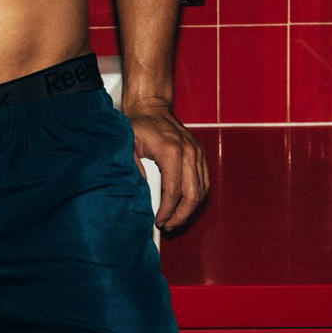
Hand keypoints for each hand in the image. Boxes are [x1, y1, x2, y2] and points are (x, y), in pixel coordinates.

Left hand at [122, 101, 209, 232]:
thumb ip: (132, 167)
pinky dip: (196, 196)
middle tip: (168, 226)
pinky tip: (184, 204)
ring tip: (175, 219)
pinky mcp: (200, 153)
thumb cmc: (138, 125)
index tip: (158, 221)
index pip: (173, 192)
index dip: (167, 211)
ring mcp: (197, 152)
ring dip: (190, 209)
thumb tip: (140, 190)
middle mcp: (189, 152)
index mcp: (171, 151)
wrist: (151, 106)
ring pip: (202, 190)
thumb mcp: (128, 145)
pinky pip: (204, 181)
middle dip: (181, 215)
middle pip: (192, 195)